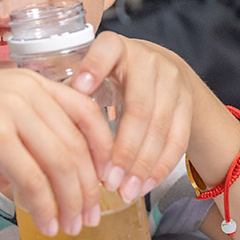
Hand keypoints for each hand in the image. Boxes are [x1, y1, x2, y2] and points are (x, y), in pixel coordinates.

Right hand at [0, 70, 114, 235]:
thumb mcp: (0, 113)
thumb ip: (33, 128)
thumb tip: (66, 170)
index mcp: (35, 82)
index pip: (88, 114)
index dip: (105, 151)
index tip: (107, 182)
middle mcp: (27, 90)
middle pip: (76, 146)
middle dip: (88, 188)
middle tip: (90, 218)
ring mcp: (10, 110)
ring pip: (59, 165)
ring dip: (69, 203)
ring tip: (70, 228)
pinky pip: (31, 178)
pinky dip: (44, 206)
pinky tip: (46, 224)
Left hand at [70, 32, 196, 203]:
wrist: (162, 68)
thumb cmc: (114, 75)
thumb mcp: (93, 73)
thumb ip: (77, 92)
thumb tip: (52, 126)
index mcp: (116, 48)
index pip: (106, 50)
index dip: (93, 69)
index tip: (78, 89)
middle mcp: (148, 61)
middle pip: (138, 108)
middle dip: (124, 150)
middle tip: (107, 180)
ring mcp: (172, 82)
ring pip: (160, 128)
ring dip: (142, 165)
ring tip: (125, 191)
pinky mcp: (187, 103)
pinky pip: (178, 140)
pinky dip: (161, 166)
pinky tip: (145, 185)